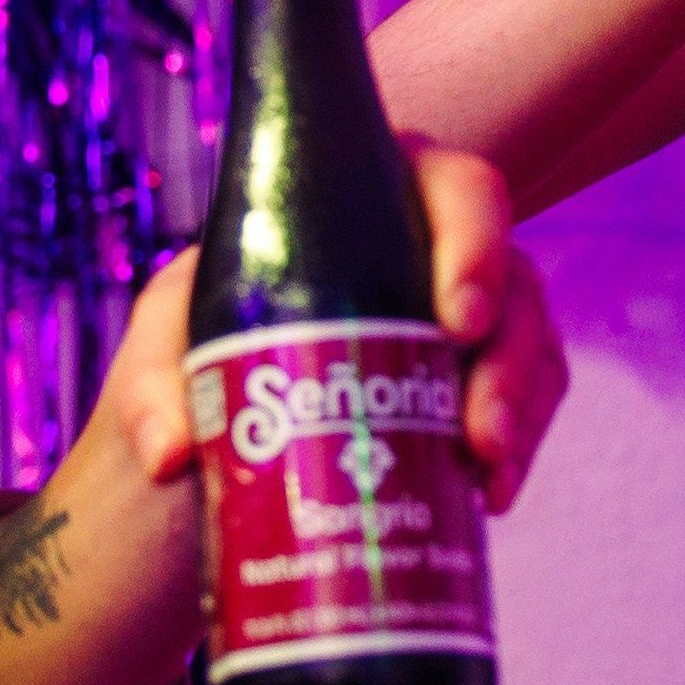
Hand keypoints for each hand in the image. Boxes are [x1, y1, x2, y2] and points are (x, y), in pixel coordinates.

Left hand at [100, 144, 569, 506]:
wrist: (212, 447)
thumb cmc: (193, 361)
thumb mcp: (160, 354)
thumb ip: (152, 388)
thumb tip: (174, 451)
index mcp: (368, 206)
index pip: (452, 187)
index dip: (475, 242)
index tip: (455, 316)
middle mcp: (432, 252)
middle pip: (513, 273)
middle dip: (509, 352)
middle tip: (475, 426)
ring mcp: (465, 321)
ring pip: (531, 341)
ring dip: (522, 406)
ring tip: (484, 469)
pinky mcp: (478, 387)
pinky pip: (528, 404)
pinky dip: (519, 448)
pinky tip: (490, 497)